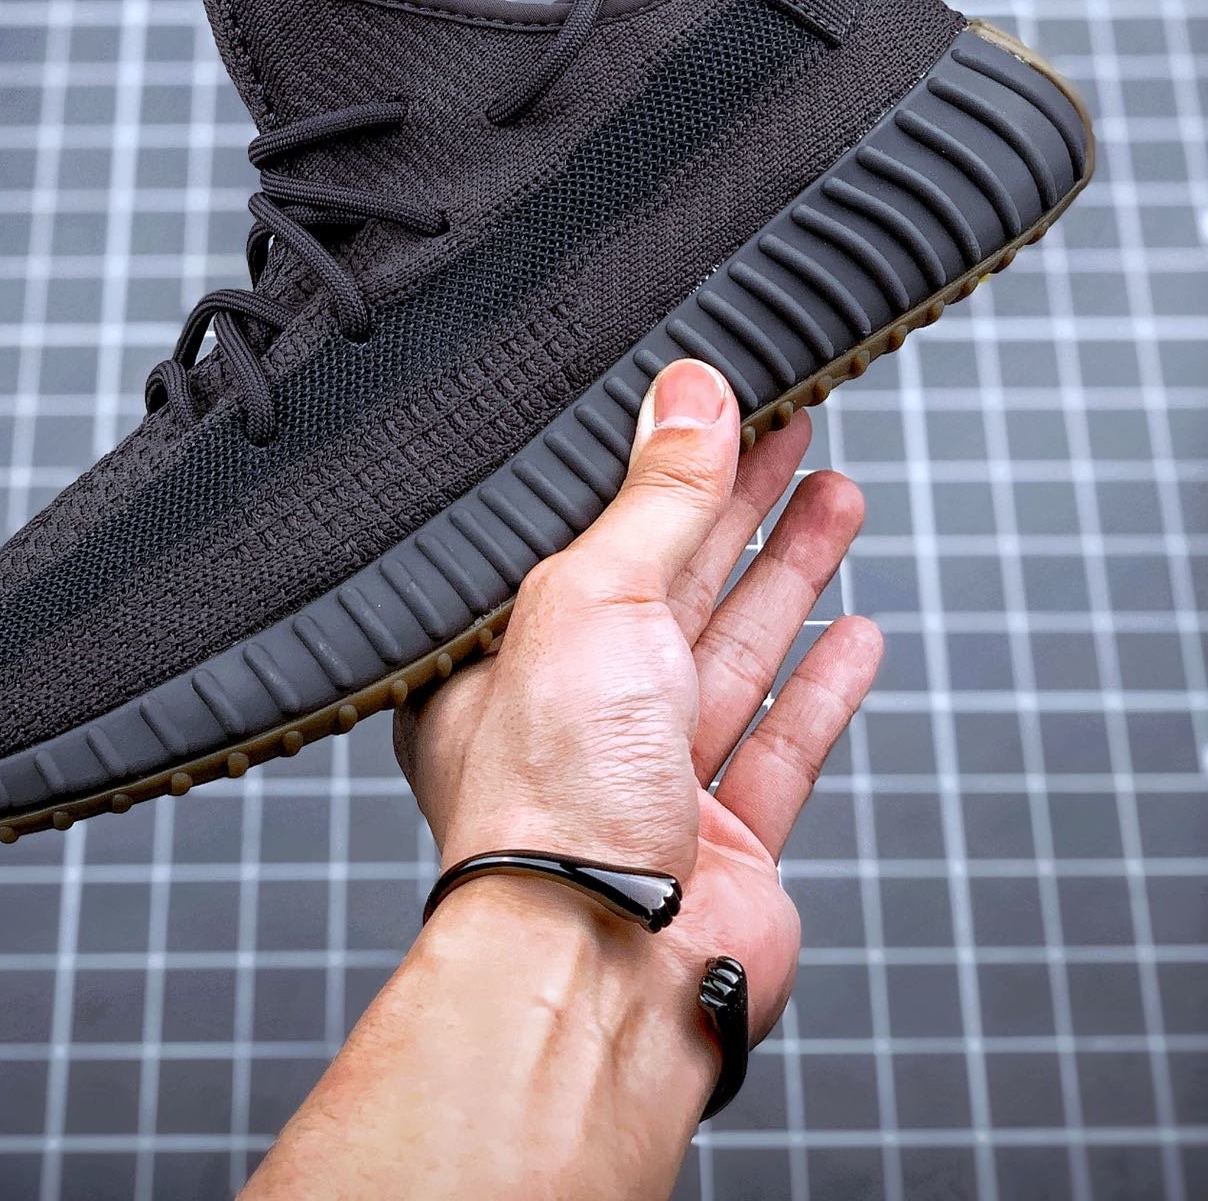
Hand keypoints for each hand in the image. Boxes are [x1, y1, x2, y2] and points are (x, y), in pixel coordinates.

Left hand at [394, 358, 881, 1043]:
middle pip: (677, 581)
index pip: (597, 532)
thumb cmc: (554, 796)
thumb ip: (657, 499)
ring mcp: (651, 779)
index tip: (724, 407)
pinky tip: (855, 634)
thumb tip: (692, 392)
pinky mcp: (720, 839)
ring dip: (790, 576)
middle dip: (742, 505)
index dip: (669, 465)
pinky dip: (820, 685)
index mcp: (510, 657)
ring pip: (735, 652)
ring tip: (841, 498)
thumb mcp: (595, 600)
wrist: (602, 972)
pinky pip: (779, 742)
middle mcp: (576, 714)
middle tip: (799, 431)